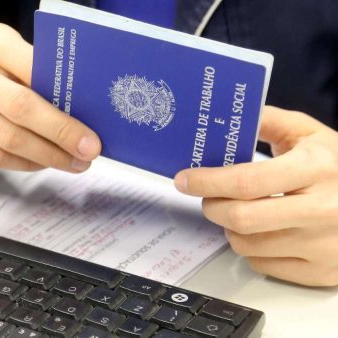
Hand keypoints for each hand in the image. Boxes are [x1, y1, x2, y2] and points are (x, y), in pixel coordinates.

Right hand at [0, 22, 100, 171]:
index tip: (93, 130)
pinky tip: (42, 164)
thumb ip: (42, 81)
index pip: (32, 68)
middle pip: (20, 105)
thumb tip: (88, 115)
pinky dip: (24, 164)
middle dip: (61, 133)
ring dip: (46, 155)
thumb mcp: (15, 67)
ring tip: (73, 163)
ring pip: (7, 136)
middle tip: (89, 152)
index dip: (66, 101)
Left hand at [174, 106, 337, 286]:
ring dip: (229, 228)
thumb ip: (270, 122)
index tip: (185, 179)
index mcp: (316, 168)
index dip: (207, 181)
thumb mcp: (312, 134)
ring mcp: (323, 245)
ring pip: (246, 245)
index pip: (247, 181)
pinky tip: (262, 232)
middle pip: (241, 218)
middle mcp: (322, 209)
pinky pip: (263, 266)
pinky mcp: (321, 271)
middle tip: (207, 197)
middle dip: (211, 206)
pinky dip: (251, 249)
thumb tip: (226, 118)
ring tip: (237, 211)